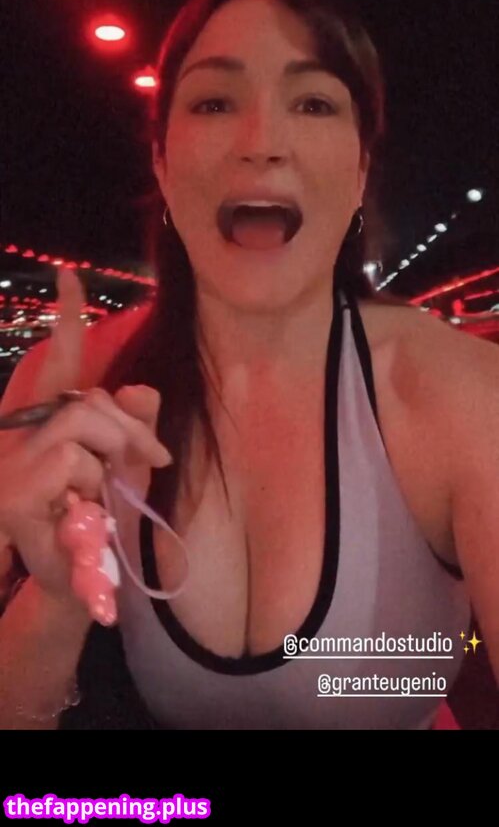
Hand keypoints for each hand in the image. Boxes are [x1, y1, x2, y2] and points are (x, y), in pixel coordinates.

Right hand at [0, 268, 170, 610]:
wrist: (74, 588)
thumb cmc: (97, 529)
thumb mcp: (124, 474)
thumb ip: (133, 430)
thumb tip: (139, 391)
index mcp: (50, 427)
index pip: (59, 364)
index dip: (66, 319)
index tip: (69, 276)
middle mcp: (25, 435)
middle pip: (86, 397)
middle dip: (127, 426)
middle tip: (154, 457)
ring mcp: (13, 460)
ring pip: (81, 420)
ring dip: (111, 455)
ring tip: (105, 494)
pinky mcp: (15, 487)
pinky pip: (72, 458)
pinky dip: (91, 482)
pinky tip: (81, 510)